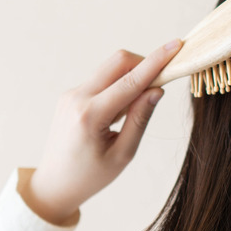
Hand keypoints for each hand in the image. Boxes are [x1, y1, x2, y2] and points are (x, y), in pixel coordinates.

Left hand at [20, 39, 182, 225]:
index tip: (176, 46)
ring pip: (109, 69)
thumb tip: (156, 90)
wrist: (54, 185)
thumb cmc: (90, 176)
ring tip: (131, 114)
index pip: (130, 81)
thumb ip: (139, 119)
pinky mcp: (71, 96)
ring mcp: (71, 94)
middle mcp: (77, 98)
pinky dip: (117, 88)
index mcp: (90, 116)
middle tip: (161, 82)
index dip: (156, 62)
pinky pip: (101, 81)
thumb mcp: (122, 154)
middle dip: (143, 64)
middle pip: (117, 62)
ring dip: (130, 79)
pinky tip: (117, 116)